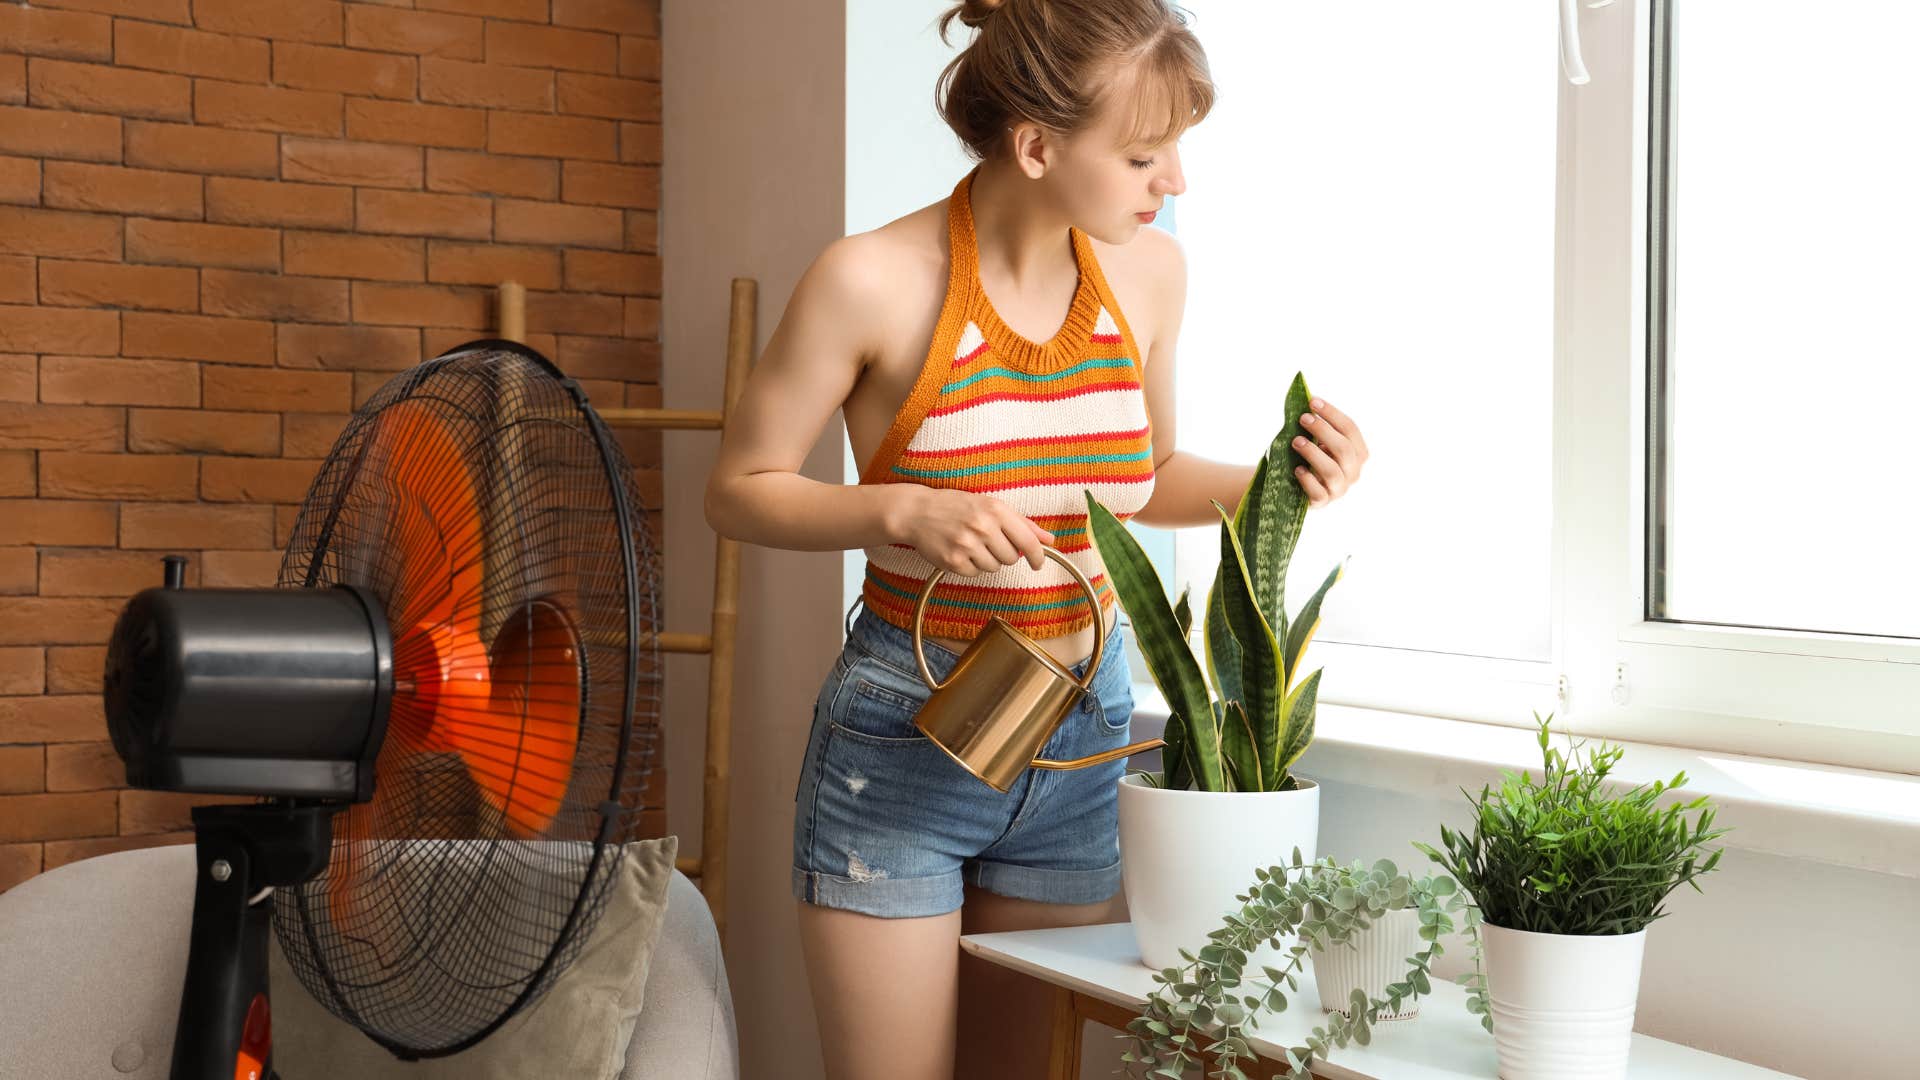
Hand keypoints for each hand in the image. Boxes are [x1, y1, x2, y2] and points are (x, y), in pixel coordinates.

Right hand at [891, 486, 1053, 576]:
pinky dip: (971, 566)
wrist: (917, 512)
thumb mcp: (990, 505)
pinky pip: (975, 573)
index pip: (1028, 541)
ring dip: (987, 560)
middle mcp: (983, 527)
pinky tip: (960, 551)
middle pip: (1012, 558)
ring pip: (994, 567)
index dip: (1038, 556)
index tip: (1039, 563)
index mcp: (995, 510)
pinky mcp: (953, 561)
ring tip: (972, 543)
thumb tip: (1049, 540)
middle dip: (1005, 553)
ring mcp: (967, 545)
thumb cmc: (956, 506)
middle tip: (988, 541)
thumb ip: (1022, 523)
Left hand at [1291, 396, 1368, 508]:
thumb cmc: (1308, 456)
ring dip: (1314, 453)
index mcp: (1357, 452)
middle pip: (1344, 449)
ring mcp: (1339, 489)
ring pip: (1332, 471)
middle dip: (1323, 430)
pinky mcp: (1322, 503)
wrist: (1294, 485)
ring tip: (1296, 441)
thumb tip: (1306, 399)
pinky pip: (1319, 493)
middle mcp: (1353, 472)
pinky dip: (1308, 480)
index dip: (1332, 414)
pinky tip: (1297, 469)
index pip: (1351, 429)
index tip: (1312, 401)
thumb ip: (1316, 425)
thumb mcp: (1315, 439)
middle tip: (1303, 418)